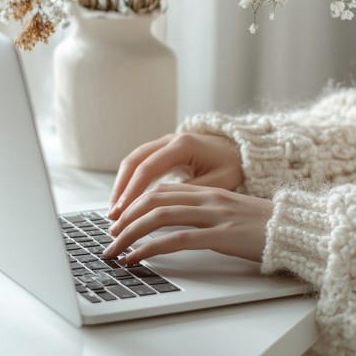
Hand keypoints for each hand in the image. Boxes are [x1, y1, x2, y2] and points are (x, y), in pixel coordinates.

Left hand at [102, 183, 272, 263]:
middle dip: (125, 219)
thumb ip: (206, 214)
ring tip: (115, 250)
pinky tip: (137, 258)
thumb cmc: (265, 227)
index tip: (118, 221)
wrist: (296, 230)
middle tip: (109, 238)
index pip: (161, 191)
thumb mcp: (230, 214)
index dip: (134, 204)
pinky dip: (150, 249)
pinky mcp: (221, 236)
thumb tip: (177, 226)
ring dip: (130, 234)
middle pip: (153, 201)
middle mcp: (208, 198)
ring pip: (159, 217)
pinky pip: (177, 240)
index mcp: (208, 191)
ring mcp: (214, 216)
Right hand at [108, 132, 243, 218]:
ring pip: (134, 161)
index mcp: (183, 145)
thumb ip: (193, 192)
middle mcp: (170, 140)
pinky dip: (131, 182)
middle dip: (121, 188)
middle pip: (134, 161)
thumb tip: (166, 209)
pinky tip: (127, 201)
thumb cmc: (234, 165)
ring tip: (115, 211)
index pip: (148, 168)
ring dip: (122, 185)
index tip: (122, 211)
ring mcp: (166, 144)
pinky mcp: (165, 152)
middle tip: (113, 215)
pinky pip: (141, 165)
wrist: (243, 149)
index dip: (132, 190)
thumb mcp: (220, 181)